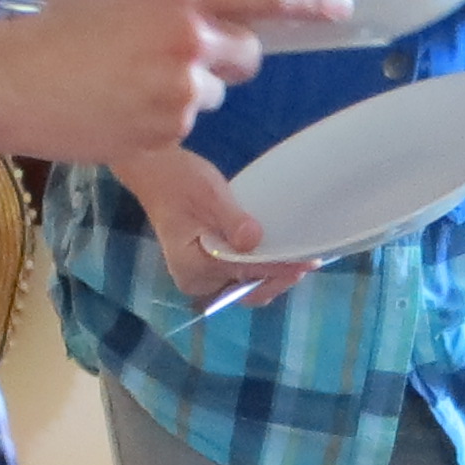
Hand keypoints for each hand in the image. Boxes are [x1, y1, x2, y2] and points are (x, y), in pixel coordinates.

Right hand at [0, 0, 353, 162]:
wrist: (11, 77)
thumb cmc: (56, 25)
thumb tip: (216, 3)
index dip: (310, 0)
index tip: (339, 9)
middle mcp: (191, 31)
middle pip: (247, 52)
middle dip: (225, 56)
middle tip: (176, 56)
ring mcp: (183, 84)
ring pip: (216, 93)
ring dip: (187, 90)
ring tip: (129, 82)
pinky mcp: (169, 127)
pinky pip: (187, 126)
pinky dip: (162, 120)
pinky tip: (120, 107)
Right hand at [115, 146, 318, 301]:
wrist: (156, 173)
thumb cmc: (179, 180)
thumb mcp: (208, 194)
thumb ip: (231, 220)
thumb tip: (253, 240)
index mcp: (193, 269)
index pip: (242, 274)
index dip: (275, 269)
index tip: (303, 263)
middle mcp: (197, 282)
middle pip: (246, 291)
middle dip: (277, 279)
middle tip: (307, 263)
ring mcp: (202, 279)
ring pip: (245, 288)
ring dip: (272, 278)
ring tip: (300, 263)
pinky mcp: (209, 269)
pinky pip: (240, 278)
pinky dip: (261, 271)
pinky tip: (281, 259)